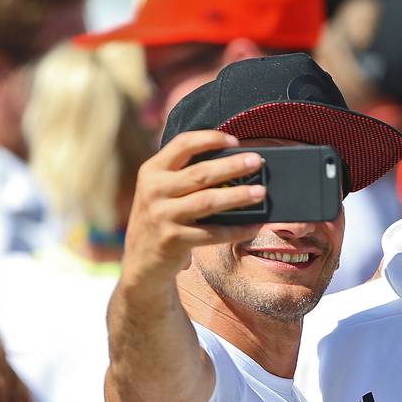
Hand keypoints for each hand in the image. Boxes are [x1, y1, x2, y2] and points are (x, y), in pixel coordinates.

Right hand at [119, 130, 263, 289]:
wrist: (141, 263)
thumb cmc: (161, 219)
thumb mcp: (162, 192)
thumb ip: (185, 176)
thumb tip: (234, 164)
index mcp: (152, 171)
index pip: (182, 144)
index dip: (210, 139)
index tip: (235, 140)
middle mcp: (154, 190)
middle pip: (200, 173)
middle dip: (232, 166)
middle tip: (257, 162)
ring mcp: (162, 216)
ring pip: (208, 201)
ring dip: (238, 196)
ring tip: (260, 192)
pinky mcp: (173, 240)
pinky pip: (212, 233)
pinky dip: (236, 230)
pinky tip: (253, 226)